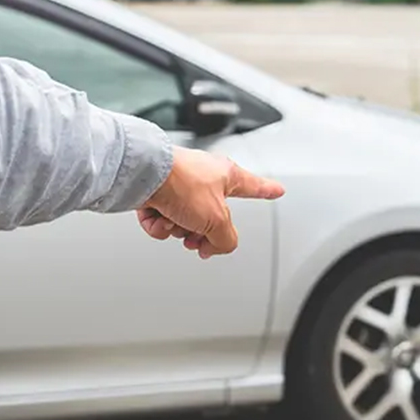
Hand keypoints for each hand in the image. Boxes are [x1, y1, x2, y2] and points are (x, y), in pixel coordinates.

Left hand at [137, 145, 283, 258]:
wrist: (142, 174)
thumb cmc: (179, 182)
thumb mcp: (217, 219)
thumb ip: (226, 239)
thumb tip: (217, 246)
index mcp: (226, 176)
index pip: (253, 187)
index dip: (267, 191)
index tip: (277, 190)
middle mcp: (203, 178)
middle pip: (212, 218)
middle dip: (201, 232)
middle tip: (196, 239)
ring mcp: (178, 186)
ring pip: (185, 222)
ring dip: (178, 228)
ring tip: (172, 221)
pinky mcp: (156, 192)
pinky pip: (163, 220)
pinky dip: (159, 224)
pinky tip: (158, 218)